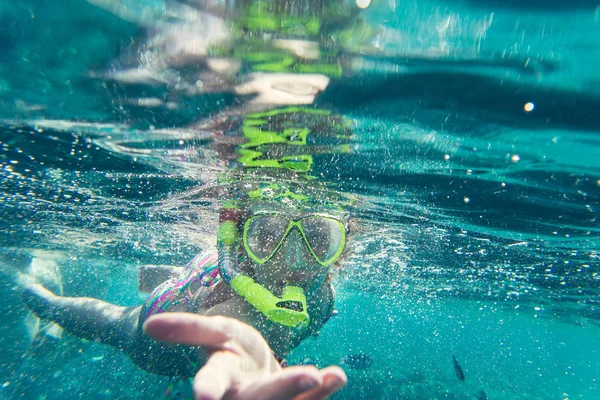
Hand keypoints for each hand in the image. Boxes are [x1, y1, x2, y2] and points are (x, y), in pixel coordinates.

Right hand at [143, 313, 346, 399]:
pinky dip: (324, 390)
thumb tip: (149, 326)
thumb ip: (187, 329)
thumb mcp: (213, 333)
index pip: (211, 383)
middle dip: (284, 389)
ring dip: (312, 393)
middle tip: (307, 375)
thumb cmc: (231, 351)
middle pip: (261, 398)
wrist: (253, 372)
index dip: (207, 388)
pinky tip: (337, 375)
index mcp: (220, 379)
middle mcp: (244, 396)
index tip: (203, 397)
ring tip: (332, 375)